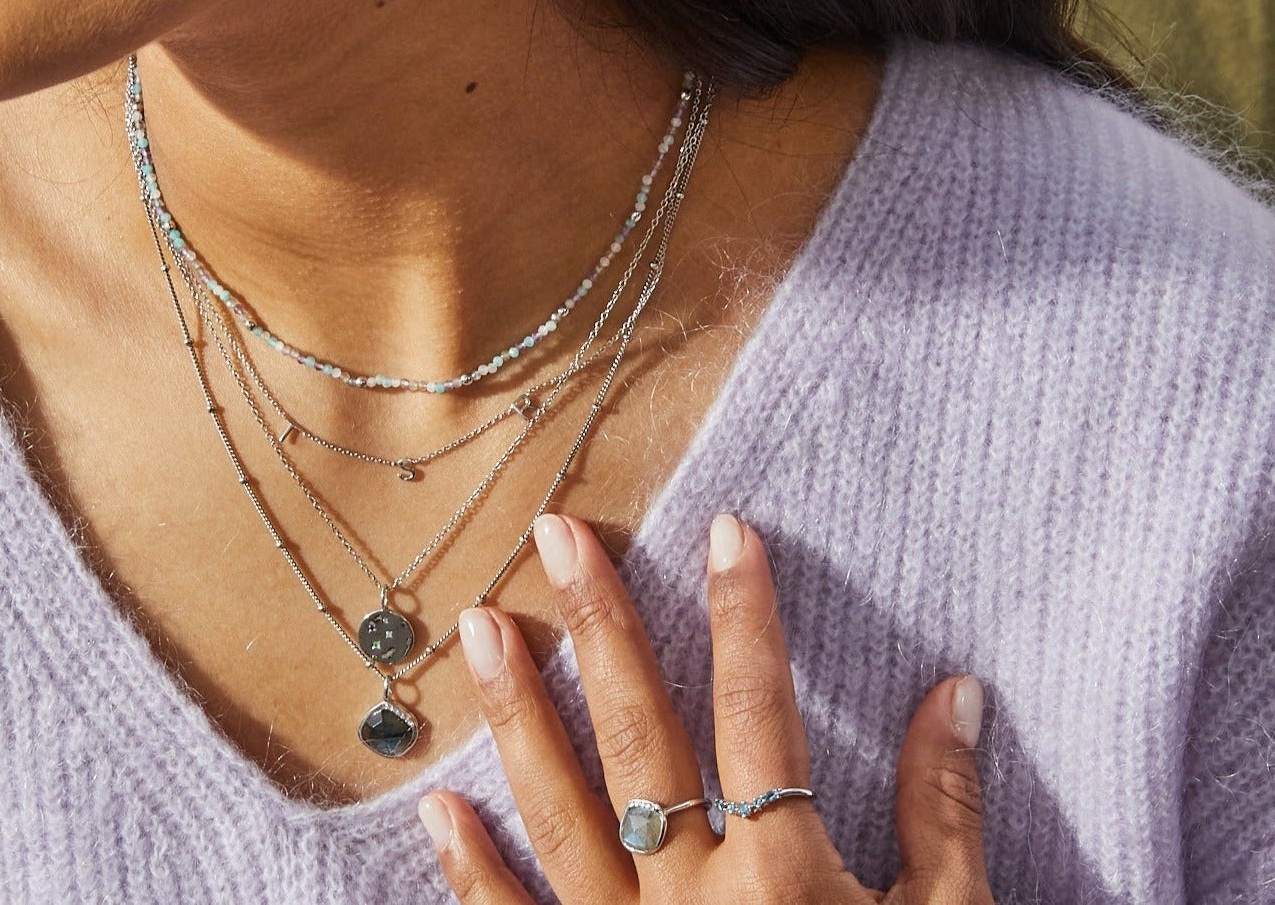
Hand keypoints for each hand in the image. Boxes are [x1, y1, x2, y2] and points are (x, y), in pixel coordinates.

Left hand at [419, 513, 991, 903]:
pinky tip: (437, 804)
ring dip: (518, 716)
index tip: (723, 526)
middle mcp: (694, 903)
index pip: (758, 712)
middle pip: (640, 740)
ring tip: (481, 626)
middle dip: (599, 629)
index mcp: (784, 880)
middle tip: (554, 535)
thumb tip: (955, 690)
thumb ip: (944, 812)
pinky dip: (473, 874)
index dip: (744, 615)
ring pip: (562, 816)